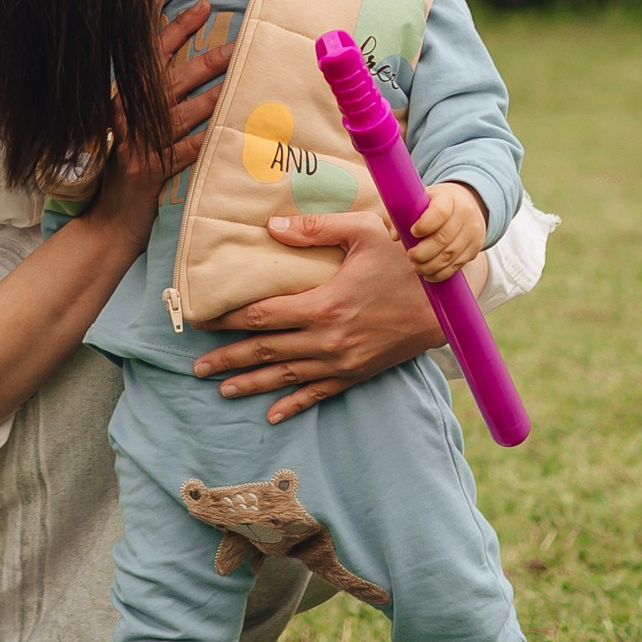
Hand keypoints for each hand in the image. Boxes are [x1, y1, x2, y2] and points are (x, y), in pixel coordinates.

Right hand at [84, 0, 233, 242]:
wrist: (109, 218)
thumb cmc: (127, 166)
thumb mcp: (133, 125)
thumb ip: (153, 97)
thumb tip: (192, 64)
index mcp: (126, 97)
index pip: (153, 54)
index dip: (178, 29)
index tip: (204, 8)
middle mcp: (131, 115)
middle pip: (173, 79)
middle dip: (208, 60)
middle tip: (240, 45)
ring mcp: (140, 143)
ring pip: (182, 112)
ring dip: (213, 96)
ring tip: (242, 81)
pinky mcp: (151, 171)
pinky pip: (184, 151)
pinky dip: (205, 139)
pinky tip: (227, 130)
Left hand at [188, 208, 439, 422]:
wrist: (445, 306)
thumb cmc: (403, 262)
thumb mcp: (363, 232)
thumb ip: (315, 228)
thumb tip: (272, 227)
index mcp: (323, 305)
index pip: (262, 315)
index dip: (228, 319)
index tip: (200, 321)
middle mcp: (327, 340)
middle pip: (266, 351)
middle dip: (228, 359)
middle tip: (196, 367)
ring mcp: (341, 362)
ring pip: (286, 378)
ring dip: (251, 384)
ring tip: (221, 389)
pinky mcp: (356, 374)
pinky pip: (318, 394)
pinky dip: (293, 405)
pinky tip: (272, 414)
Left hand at [404, 180, 486, 284]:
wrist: (465, 203)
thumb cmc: (433, 204)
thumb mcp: (418, 201)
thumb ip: (400, 215)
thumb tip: (394, 236)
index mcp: (448, 198)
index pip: (440, 212)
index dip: (425, 225)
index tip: (412, 232)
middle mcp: (464, 213)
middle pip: (444, 238)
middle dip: (423, 253)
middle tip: (410, 256)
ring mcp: (472, 231)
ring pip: (451, 255)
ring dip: (430, 266)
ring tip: (416, 267)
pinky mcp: (475, 247)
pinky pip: (458, 265)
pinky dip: (441, 273)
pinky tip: (428, 274)